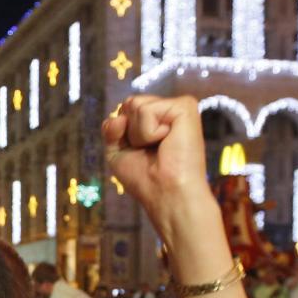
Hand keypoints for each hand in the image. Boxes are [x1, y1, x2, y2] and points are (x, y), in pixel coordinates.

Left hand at [102, 95, 212, 236]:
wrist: (166, 193)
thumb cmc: (145, 179)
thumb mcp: (117, 152)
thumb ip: (111, 129)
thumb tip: (119, 116)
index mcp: (157, 119)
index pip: (124, 109)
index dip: (120, 133)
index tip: (138, 152)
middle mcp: (168, 111)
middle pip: (128, 103)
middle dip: (128, 132)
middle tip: (150, 151)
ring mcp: (178, 107)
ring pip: (135, 104)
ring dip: (138, 133)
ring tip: (160, 147)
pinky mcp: (186, 106)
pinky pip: (147, 109)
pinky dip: (148, 131)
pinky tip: (167, 141)